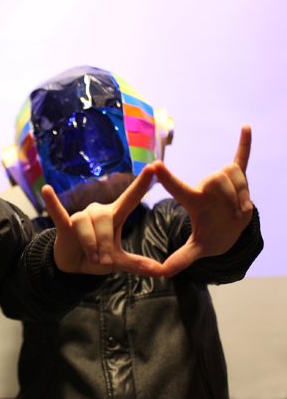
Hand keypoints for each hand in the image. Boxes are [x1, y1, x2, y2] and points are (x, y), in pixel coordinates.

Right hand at [43, 164, 163, 275]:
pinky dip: (53, 203)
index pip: (130, 198)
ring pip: (86, 226)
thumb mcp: (118, 262)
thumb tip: (162, 272)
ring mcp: (79, 217)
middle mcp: (97, 212)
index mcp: (113, 216)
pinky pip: (58, 213)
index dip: (141, 184)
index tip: (153, 167)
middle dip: (105, 244)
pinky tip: (47, 189)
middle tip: (104, 261)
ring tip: (91, 258)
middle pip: (105, 221)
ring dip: (90, 245)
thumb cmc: (96, 257)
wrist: (72, 266)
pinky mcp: (64, 225)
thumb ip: (138, 264)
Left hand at [154, 125, 253, 276]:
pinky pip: (241, 158)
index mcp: (194, 200)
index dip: (167, 179)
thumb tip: (163, 274)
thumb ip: (181, 258)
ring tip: (241, 209)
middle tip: (235, 213)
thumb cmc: (213, 235)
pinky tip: (247, 127)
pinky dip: (245, 144)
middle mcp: (206, 186)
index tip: (154, 166)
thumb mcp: (198, 248)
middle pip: (218, 179)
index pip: (178, 189)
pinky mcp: (238, 177)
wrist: (231, 231)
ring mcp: (222, 181)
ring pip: (234, 176)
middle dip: (231, 196)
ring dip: (243, 195)